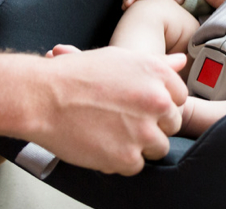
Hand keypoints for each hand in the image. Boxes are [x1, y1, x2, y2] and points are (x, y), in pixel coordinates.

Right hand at [30, 47, 188, 175]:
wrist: (44, 97)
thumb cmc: (77, 75)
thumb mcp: (121, 58)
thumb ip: (158, 64)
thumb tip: (182, 62)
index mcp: (158, 74)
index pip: (179, 98)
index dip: (160, 105)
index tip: (142, 107)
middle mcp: (156, 101)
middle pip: (172, 124)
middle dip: (153, 125)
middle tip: (125, 122)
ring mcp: (143, 130)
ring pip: (159, 148)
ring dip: (140, 145)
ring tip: (113, 134)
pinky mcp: (127, 156)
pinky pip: (136, 166)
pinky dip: (121, 161)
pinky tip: (103, 145)